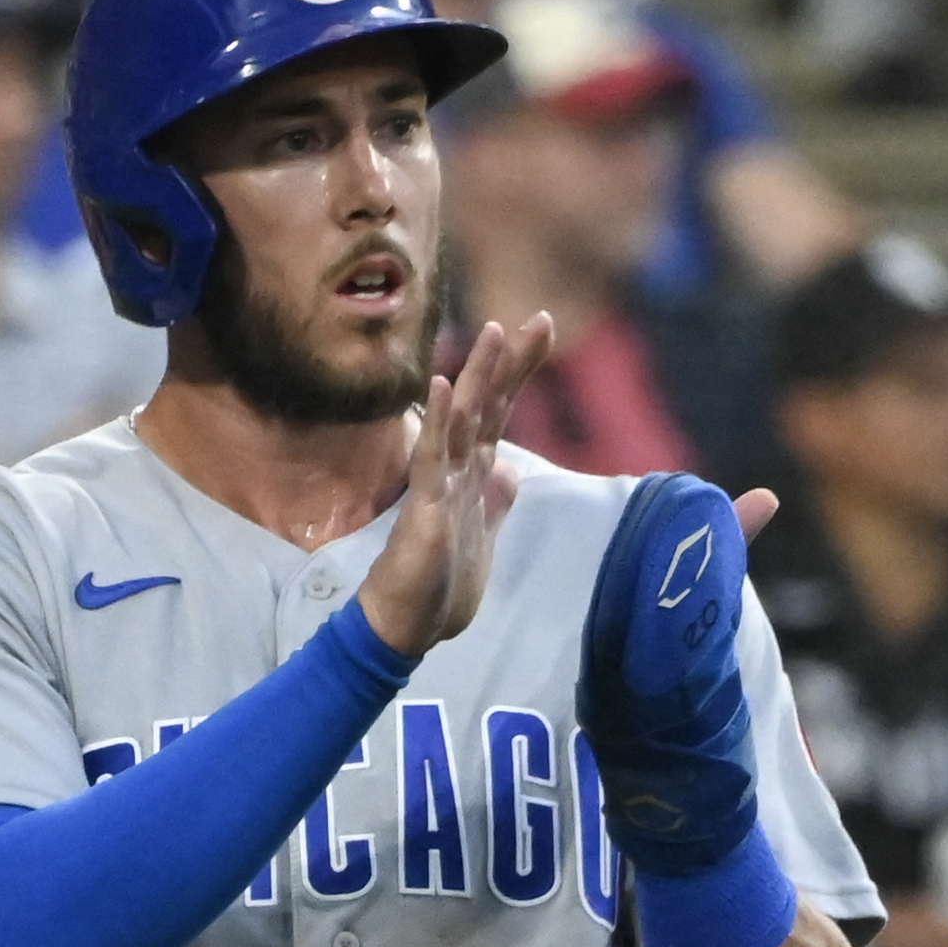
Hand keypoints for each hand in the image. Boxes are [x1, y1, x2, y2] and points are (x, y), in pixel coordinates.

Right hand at [356, 315, 547, 655]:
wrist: (405, 627)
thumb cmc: (438, 586)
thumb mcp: (480, 537)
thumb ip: (494, 500)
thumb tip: (510, 469)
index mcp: (473, 475)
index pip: (500, 411)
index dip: (520, 371)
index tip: (542, 329)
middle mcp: (457, 470)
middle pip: (488, 405)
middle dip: (513, 363)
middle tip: (539, 319)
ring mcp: (439, 485)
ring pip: (461, 420)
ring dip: (478, 377)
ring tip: (494, 332)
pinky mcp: (425, 507)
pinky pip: (433, 458)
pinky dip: (440, 422)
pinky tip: (445, 385)